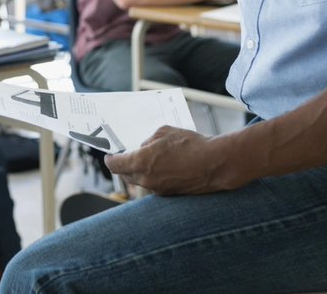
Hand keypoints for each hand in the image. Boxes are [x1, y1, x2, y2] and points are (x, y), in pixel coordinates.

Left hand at [103, 126, 238, 195]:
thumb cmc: (191, 145)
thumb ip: (149, 139)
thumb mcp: (165, 132)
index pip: (115, 165)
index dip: (109, 159)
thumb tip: (144, 147)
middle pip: (125, 175)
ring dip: (138, 172)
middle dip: (123, 166)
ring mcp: (158, 189)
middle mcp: (147, 179)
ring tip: (147, 160)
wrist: (217, 164)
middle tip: (125, 156)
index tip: (109, 155)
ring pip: (140, 181)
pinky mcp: (170, 194)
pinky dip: (153, 177)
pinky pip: (154, 185)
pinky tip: (163, 167)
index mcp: (141, 162)